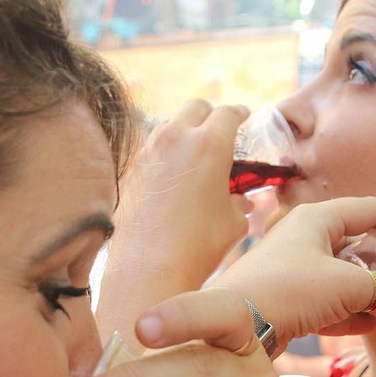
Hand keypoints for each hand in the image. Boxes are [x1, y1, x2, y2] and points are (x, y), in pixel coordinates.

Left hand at [97, 100, 249, 337]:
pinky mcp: (131, 169)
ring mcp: (149, 151)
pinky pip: (153, 149)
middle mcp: (176, 138)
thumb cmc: (197, 246)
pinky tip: (174, 176)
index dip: (240, 114)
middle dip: (211, 116)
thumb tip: (243, 200)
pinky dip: (166, 153)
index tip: (244, 117)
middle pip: (196, 108)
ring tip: (196, 155)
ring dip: (186, 132)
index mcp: (209, 144)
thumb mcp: (233, 223)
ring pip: (171, 125)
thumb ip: (241, 203)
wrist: (147, 269)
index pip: (228, 113)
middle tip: (221, 131)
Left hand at [200, 196, 375, 344]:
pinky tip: (372, 325)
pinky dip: (352, 310)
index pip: (371, 208)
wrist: (231, 330)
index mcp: (317, 218)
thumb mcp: (346, 284)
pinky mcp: (289, 300)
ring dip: (373, 291)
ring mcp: (295, 270)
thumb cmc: (286, 292)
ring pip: (346, 275)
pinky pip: (331, 300)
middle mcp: (305, 238)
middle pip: (361, 242)